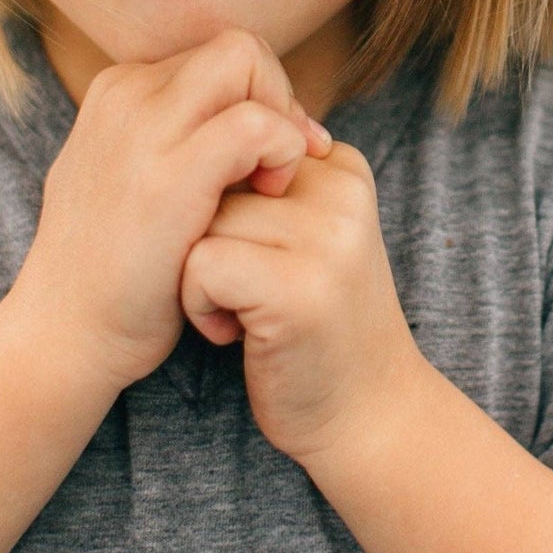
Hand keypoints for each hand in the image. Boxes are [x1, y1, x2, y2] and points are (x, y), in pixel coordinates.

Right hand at [5, 27, 330, 397]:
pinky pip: (257, 123)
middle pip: (237, 47)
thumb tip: (244, 123)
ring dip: (282, 118)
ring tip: (275, 182)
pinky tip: (271, 196)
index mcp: (117, 93)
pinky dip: (283, 151)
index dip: (259, 99)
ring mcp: (145, 129)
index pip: (216, 59)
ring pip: (246, 61)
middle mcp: (126, 95)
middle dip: (278, 95)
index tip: (269, 157)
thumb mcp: (128, 181)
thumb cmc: (110, 271)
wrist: (66, 332)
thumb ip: (171, 141)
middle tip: (283, 164)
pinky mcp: (172, 174)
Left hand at [179, 137, 425, 465]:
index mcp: (340, 166)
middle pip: (214, 179)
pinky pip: (199, 264)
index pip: (234, 144)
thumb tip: (184, 137)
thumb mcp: (302, 237)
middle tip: (244, 291)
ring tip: (241, 312)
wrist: (368, 415)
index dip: (222, 208)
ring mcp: (326, 239)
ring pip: (200, 218)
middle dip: (205, 238)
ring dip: (197, 274)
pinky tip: (234, 334)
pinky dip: (198, 304)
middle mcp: (340, 192)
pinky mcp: (300, 288)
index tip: (259, 257)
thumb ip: (263, 186)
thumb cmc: (314, 325)